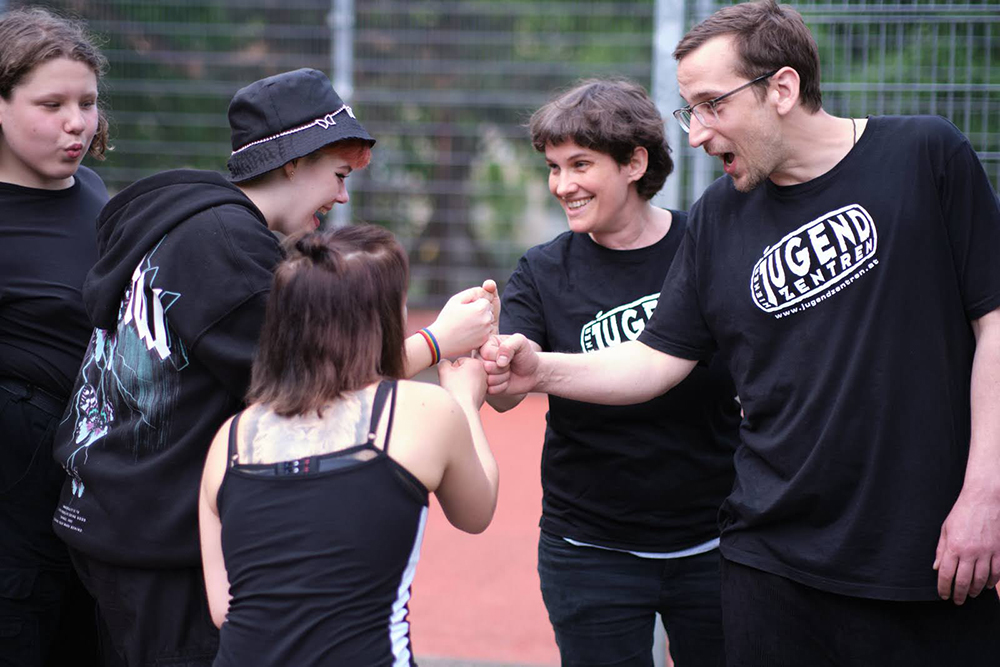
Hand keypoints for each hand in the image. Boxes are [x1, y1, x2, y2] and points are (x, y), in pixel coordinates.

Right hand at [428, 280, 498, 358]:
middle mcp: (486, 320)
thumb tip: (483, 290)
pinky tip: (468, 331)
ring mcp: (486, 331)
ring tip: (466, 324)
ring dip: (481, 320)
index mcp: (480, 308)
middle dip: (480, 311)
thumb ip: (472, 292)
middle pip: (488, 310)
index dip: (474, 303)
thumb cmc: (447, 319)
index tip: (464, 308)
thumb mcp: (456, 300)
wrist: (441, 341)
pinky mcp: (484, 340)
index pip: (485, 300)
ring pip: (488, 321)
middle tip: (465, 317)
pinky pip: (486, 331)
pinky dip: (480, 330)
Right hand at [438, 356, 487, 408]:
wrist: (464, 409)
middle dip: (458, 376)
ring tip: (458, 390)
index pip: (459, 361)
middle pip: (465, 370)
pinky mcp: (483, 395)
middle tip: (454, 383)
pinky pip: (471, 390)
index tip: (451, 377)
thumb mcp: (444, 370)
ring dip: (462, 384)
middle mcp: (484, 373)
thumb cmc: (456, 390)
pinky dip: (466, 392)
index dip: (451, 369)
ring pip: (468, 380)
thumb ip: (443, 362)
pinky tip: (462, 397)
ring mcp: (485, 385)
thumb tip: (445, 363)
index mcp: (477, 363)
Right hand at [479, 333, 539, 395]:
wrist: (531, 372)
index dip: (500, 357)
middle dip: (502, 368)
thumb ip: (509, 345)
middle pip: (486, 367)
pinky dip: (502, 387)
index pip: (487, 353)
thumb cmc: (525, 355)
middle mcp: (480, 358)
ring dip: (503, 378)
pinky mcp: (486, 386)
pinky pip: (490, 390)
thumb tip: (499, 362)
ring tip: (508, 372)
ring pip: (488, 379)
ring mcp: (482, 372)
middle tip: (509, 365)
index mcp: (486, 344)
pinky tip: (506, 381)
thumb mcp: (521, 342)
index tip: (509, 355)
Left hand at [933, 485, 999, 603]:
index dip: (944, 588)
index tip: (943, 596)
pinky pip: (996, 573)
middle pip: (964, 581)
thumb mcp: (945, 529)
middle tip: (957, 601)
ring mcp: (987, 553)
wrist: (984, 500)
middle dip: (959, 594)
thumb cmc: (962, 513)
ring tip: (969, 595)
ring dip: (974, 590)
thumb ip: (941, 550)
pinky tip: (984, 586)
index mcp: (954, 547)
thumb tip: (936, 568)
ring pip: (980, 580)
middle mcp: (970, 552)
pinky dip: (990, 582)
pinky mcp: (999, 551)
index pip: (946, 574)